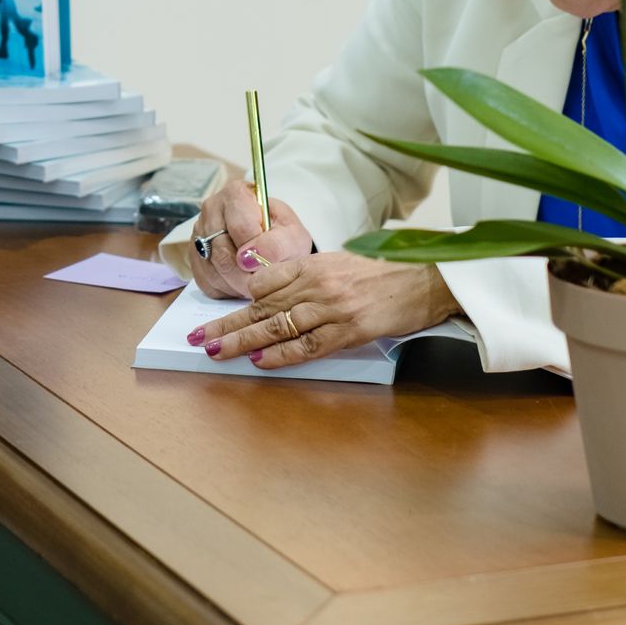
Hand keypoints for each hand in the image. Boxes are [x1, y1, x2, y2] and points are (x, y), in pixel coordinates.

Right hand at [190, 183, 313, 298]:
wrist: (272, 246)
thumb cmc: (282, 236)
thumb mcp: (293, 235)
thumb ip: (277, 244)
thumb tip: (251, 258)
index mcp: (235, 194)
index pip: (241, 226)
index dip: (258, 249)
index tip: (271, 260)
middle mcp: (210, 210)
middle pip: (223, 251)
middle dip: (248, 274)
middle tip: (266, 281)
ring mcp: (198, 235)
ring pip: (214, 269)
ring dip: (239, 283)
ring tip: (258, 282)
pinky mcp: (195, 260)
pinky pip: (207, 282)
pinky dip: (229, 289)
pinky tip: (243, 283)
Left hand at [194, 251, 458, 367]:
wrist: (427, 280)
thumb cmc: (383, 275)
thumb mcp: (339, 264)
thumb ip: (306, 277)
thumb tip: (273, 293)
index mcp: (312, 264)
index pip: (265, 281)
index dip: (241, 299)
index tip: (220, 312)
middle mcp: (317, 283)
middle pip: (262, 306)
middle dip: (228, 322)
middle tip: (199, 336)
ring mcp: (332, 307)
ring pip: (277, 325)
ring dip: (243, 340)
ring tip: (217, 351)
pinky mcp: (350, 330)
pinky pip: (308, 345)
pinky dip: (282, 354)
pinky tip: (260, 360)